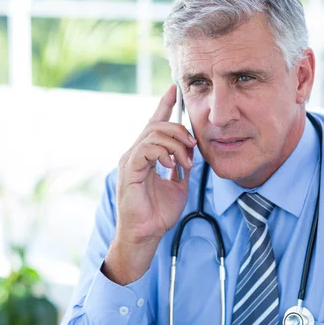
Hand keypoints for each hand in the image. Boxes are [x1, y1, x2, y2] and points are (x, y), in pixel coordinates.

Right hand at [104, 84, 196, 283]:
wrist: (146, 235)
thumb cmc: (158, 213)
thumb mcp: (178, 185)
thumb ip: (182, 166)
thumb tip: (191, 152)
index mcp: (146, 154)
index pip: (154, 122)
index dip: (164, 104)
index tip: (174, 89)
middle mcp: (135, 153)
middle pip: (157, 124)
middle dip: (179, 130)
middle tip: (193, 147)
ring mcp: (130, 160)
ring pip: (153, 133)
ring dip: (176, 144)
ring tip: (185, 161)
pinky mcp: (129, 169)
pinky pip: (146, 148)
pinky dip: (163, 153)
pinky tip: (171, 165)